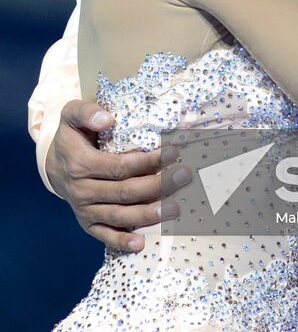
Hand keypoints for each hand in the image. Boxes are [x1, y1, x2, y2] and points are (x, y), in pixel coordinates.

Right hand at [45, 99, 189, 251]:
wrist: (53, 163)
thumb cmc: (71, 135)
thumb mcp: (72, 115)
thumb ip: (87, 112)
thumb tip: (108, 118)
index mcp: (81, 164)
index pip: (120, 167)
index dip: (148, 161)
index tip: (173, 152)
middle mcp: (82, 191)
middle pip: (125, 192)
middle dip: (158, 185)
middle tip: (185, 176)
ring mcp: (84, 210)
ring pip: (120, 215)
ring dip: (149, 214)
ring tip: (176, 208)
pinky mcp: (87, 223)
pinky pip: (104, 235)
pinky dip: (122, 241)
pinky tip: (141, 244)